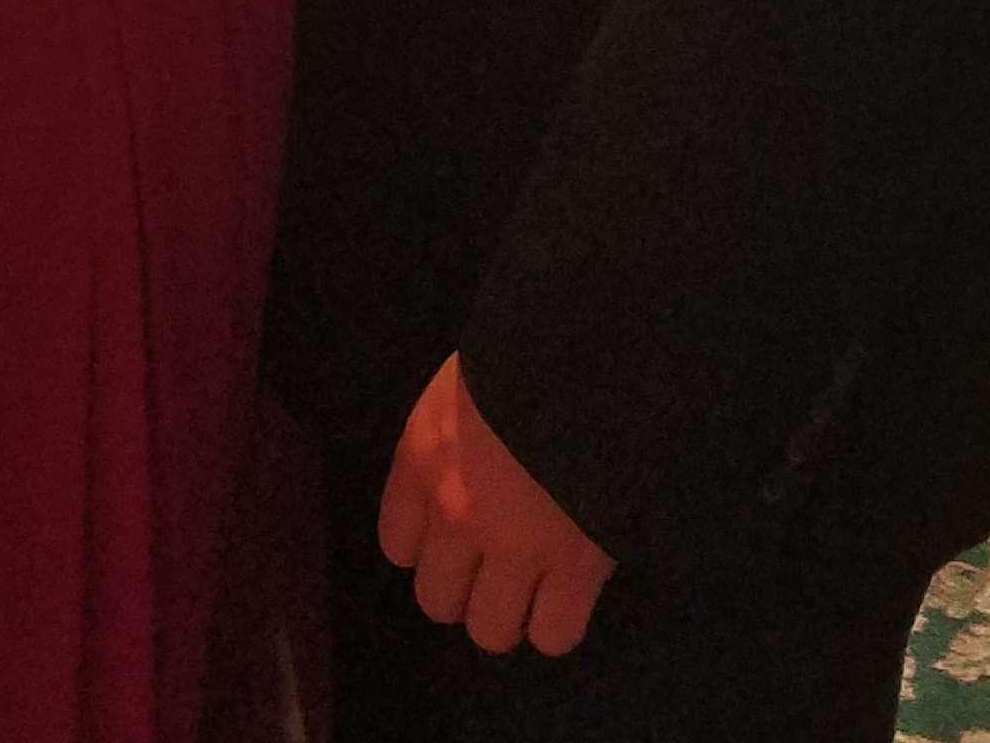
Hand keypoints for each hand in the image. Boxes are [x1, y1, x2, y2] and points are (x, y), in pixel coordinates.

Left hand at [380, 357, 615, 658]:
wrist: (591, 355)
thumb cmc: (524, 354)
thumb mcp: (464, 386)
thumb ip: (451, 441)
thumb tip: (463, 478)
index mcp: (422, 459)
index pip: (398, 545)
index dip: (430, 548)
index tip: (457, 539)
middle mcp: (455, 513)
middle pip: (437, 600)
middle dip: (467, 591)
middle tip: (499, 569)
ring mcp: (513, 545)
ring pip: (490, 630)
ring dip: (512, 615)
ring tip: (536, 589)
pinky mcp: (574, 565)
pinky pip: (554, 634)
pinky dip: (561, 623)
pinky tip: (572, 594)